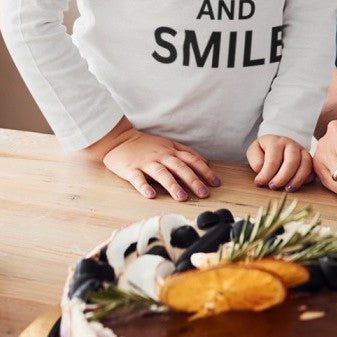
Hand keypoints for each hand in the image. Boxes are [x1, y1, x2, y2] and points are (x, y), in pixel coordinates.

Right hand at [100, 129, 220, 200]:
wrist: (120, 139)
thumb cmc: (146, 145)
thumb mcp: (169, 144)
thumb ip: (186, 153)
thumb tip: (206, 162)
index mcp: (171, 151)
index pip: (192, 160)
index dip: (205, 171)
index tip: (216, 183)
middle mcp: (161, 156)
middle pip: (180, 167)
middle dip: (193, 180)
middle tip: (204, 193)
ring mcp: (146, 162)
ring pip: (161, 173)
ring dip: (172, 185)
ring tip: (182, 197)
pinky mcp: (131, 169)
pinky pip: (138, 178)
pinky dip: (144, 186)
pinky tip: (150, 195)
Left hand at [246, 135, 312, 191]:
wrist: (277, 145)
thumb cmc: (264, 152)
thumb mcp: (254, 151)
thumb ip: (255, 160)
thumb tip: (262, 169)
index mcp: (275, 142)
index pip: (273, 159)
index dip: (266, 173)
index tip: (259, 183)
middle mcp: (291, 144)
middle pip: (292, 161)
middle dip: (282, 177)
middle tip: (273, 187)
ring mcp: (302, 151)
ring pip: (305, 164)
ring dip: (297, 179)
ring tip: (287, 189)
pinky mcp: (309, 159)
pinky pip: (312, 169)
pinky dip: (305, 179)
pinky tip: (296, 186)